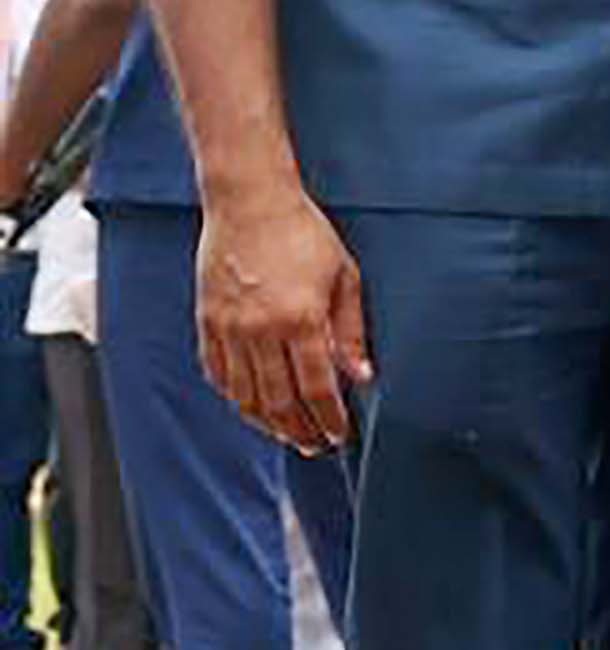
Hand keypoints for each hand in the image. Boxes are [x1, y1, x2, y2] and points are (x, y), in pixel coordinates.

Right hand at [199, 183, 367, 453]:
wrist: (248, 203)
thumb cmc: (303, 234)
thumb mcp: (344, 278)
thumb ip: (351, 331)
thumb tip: (362, 377)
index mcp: (300, 319)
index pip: (316, 388)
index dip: (328, 419)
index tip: (339, 436)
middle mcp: (259, 329)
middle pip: (278, 400)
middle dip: (298, 430)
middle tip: (314, 446)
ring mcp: (227, 327)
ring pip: (243, 394)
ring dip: (266, 422)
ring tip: (286, 435)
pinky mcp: (206, 320)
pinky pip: (217, 372)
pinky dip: (233, 396)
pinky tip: (250, 406)